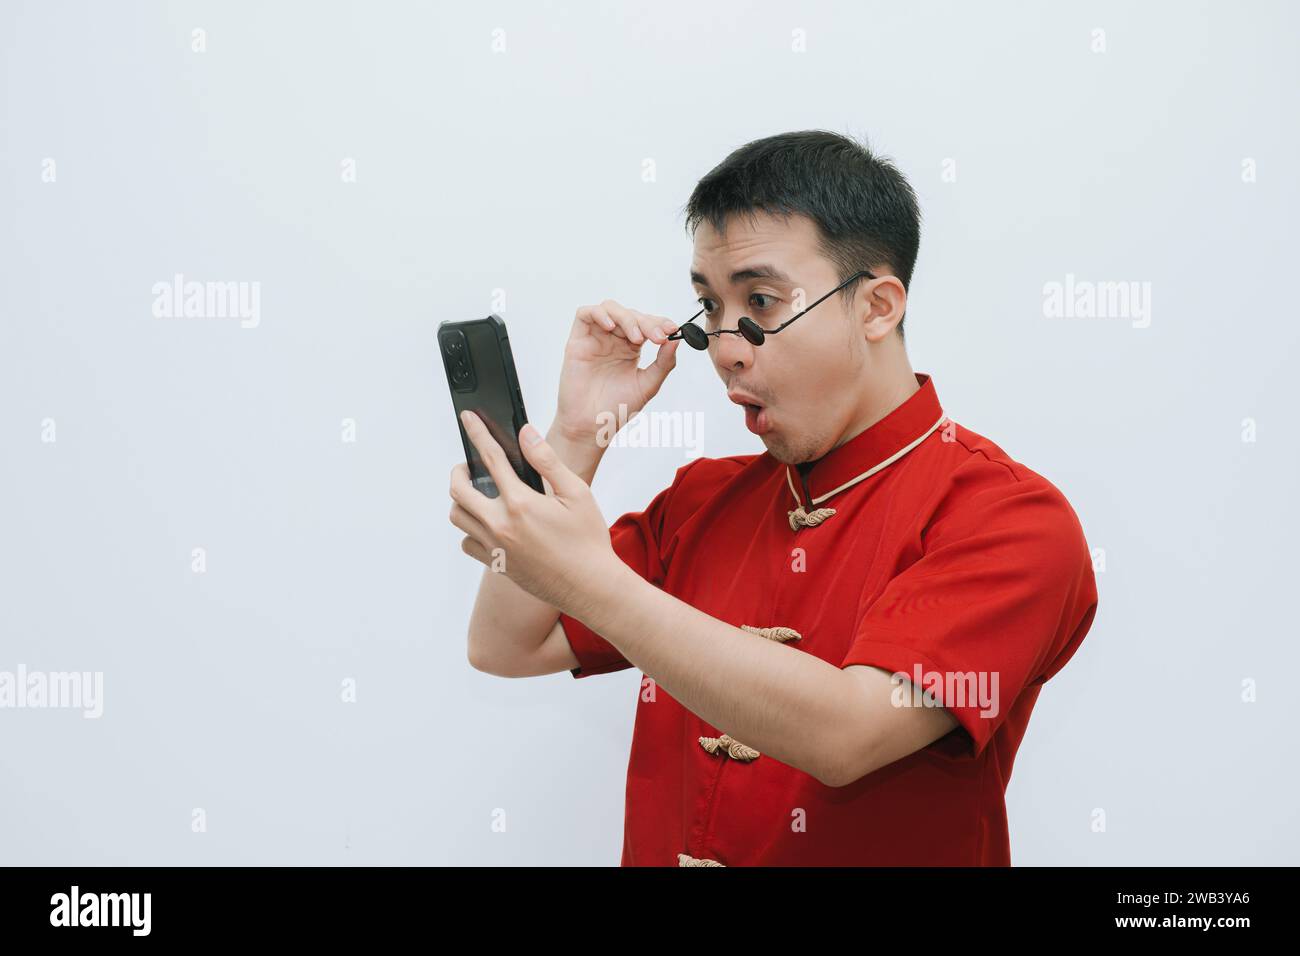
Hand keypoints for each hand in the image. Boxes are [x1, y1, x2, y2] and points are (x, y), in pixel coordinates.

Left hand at [449, 409, 620, 615]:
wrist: (591, 587)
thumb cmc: (588, 540)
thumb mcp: (576, 493)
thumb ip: (547, 461)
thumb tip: (525, 434)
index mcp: (521, 503)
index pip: (490, 457)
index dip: (477, 433)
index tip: (467, 418)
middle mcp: (501, 525)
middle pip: (458, 490)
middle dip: (459, 471)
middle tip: (469, 467)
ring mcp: (495, 547)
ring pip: (458, 517)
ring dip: (463, 501)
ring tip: (479, 494)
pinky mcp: (496, 564)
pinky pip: (468, 543)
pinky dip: (472, 530)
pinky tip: (490, 524)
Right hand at [553, 300, 680, 447]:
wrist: (592, 426)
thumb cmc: (616, 409)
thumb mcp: (648, 385)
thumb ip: (664, 362)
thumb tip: (677, 340)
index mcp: (630, 349)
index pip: (646, 324)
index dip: (660, 322)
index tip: (672, 330)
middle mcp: (613, 341)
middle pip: (631, 314)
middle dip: (647, 322)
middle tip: (657, 337)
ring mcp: (596, 339)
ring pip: (610, 308)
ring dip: (626, 317)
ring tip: (636, 337)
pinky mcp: (577, 341)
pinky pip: (585, 314)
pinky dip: (600, 314)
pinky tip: (612, 328)